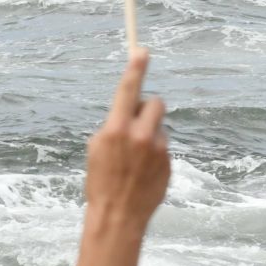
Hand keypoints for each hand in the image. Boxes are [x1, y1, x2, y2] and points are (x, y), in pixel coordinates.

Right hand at [85, 48, 170, 232]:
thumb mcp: (97, 149)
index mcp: (115, 130)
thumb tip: (128, 113)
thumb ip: (113, 127)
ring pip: (159, 127)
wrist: (117, 216)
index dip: (136, 68)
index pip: (128, 90)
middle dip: (149, 108)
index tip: (142, 50)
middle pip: (155, 103)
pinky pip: (163, 146)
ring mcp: (157, 149)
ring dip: (150, 134)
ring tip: (136, 159)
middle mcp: (139, 135)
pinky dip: (154, 154)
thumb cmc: (100, 182)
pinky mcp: (168, 162)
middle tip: (136, 123)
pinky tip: (143, 171)